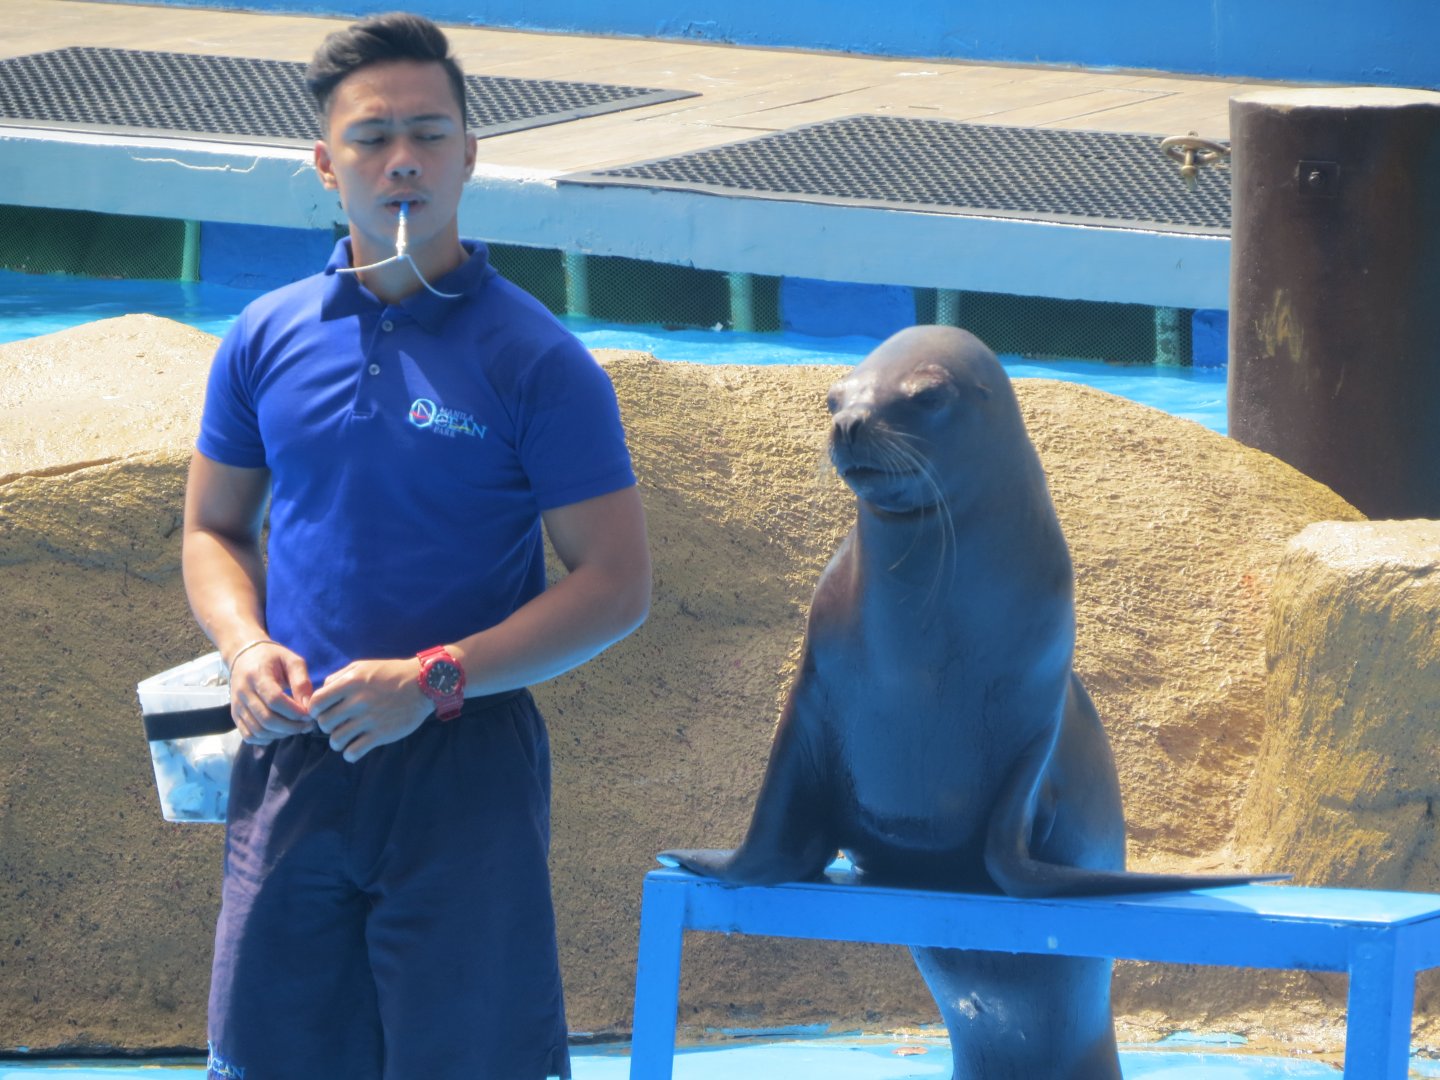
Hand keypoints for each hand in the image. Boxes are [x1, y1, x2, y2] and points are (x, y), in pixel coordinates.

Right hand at [228, 642, 313, 744]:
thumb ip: (302, 681)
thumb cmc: (273, 658)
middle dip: (291, 727)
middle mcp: (243, 692)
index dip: (294, 711)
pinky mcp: (235, 716)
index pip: (274, 700)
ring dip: (281, 734)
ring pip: (258, 730)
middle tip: (307, 725)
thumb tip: (308, 705)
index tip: (310, 714)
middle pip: (267, 719)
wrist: (244, 656)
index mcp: (257, 675)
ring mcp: (237, 706)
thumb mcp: (292, 661)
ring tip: (296, 728)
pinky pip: (248, 736)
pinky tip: (280, 732)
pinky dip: (266, 739)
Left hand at [309, 658, 433, 762]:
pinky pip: (353, 752)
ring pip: (336, 740)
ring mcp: (370, 719)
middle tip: (337, 724)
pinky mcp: (381, 734)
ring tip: (346, 738)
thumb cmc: (390, 673)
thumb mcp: (362, 666)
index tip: (323, 712)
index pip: (316, 702)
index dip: (315, 710)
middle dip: (327, 726)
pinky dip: (350, 753)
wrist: (423, 684)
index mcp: (350, 683)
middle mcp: (358, 701)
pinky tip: (356, 747)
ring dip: (337, 741)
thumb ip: (338, 677)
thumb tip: (321, 693)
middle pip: (324, 723)